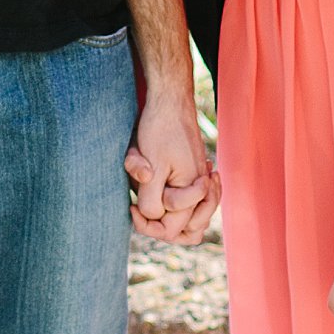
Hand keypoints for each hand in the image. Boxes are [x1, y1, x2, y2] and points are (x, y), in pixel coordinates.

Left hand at [125, 95, 218, 242]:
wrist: (170, 101)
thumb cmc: (158, 131)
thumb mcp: (150, 166)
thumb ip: (151, 199)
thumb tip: (151, 216)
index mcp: (193, 191)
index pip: (172, 229)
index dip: (148, 224)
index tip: (131, 206)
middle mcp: (202, 191)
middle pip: (189, 232)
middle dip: (162, 227)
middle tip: (139, 210)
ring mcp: (200, 184)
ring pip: (195, 222)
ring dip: (173, 221)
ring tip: (150, 210)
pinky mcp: (196, 177)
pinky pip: (195, 205)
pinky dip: (180, 206)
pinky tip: (161, 194)